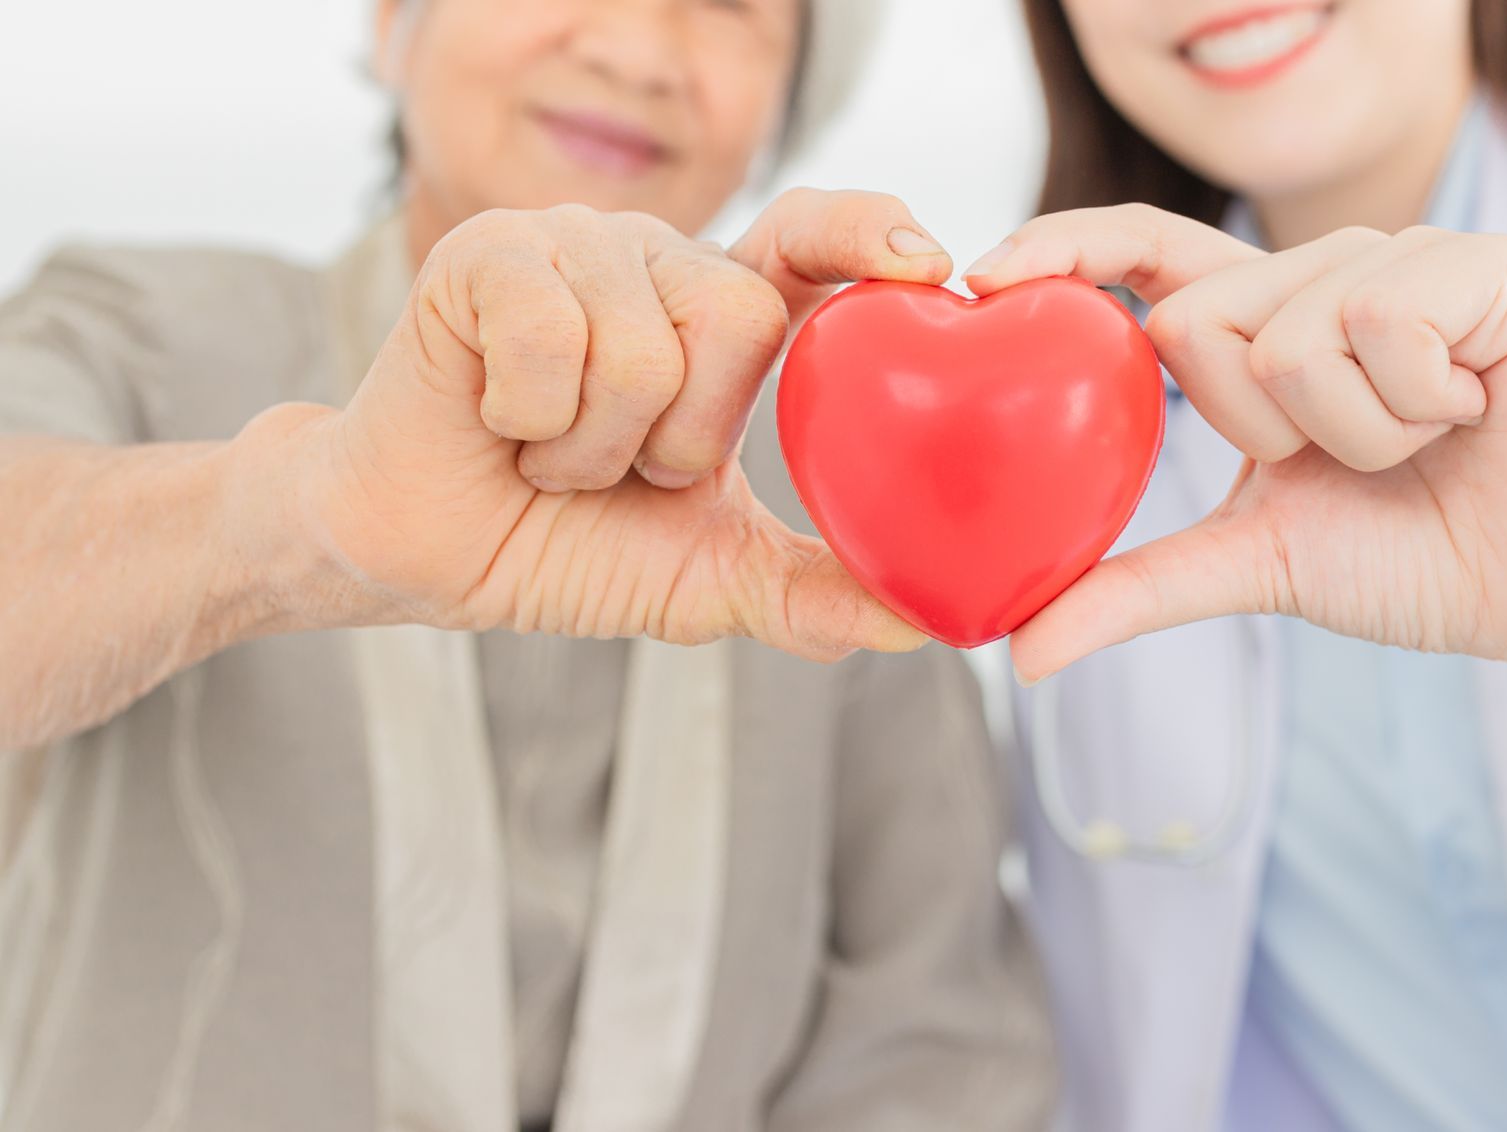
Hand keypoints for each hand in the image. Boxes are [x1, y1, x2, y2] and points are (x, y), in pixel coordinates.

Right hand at [263, 190, 952, 658]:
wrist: (424, 556)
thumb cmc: (568, 546)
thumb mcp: (708, 580)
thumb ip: (812, 593)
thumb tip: (923, 622)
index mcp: (721, 313)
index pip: (812, 240)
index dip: (869, 235)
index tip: (930, 267)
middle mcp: (658, 259)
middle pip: (739, 319)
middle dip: (679, 439)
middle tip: (618, 468)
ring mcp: (572, 243)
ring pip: (640, 346)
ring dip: (593, 447)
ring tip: (550, 452)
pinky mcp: (486, 251)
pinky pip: (549, 338)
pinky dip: (528, 419)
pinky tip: (499, 420)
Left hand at [966, 205, 1506, 681]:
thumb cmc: (1407, 560)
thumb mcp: (1253, 566)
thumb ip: (1135, 588)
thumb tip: (1016, 653)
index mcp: (1262, 324)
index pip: (1143, 251)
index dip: (1061, 245)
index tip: (979, 281)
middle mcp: (1322, 271)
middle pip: (1198, 318)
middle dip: (1263, 432)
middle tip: (1355, 461)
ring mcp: (1407, 256)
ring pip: (1294, 332)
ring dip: (1354, 434)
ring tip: (1424, 441)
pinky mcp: (1489, 264)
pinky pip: (1384, 319)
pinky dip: (1420, 402)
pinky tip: (1473, 413)